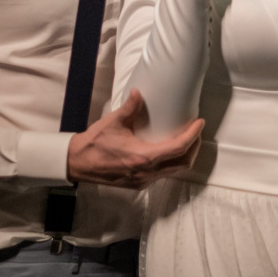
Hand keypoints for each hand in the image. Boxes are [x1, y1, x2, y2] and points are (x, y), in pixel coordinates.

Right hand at [67, 89, 203, 188]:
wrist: (78, 164)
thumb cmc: (94, 143)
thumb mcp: (113, 122)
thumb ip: (130, 107)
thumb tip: (139, 92)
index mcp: (142, 158)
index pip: (178, 148)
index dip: (193, 135)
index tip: (199, 123)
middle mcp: (146, 173)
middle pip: (183, 163)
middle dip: (194, 147)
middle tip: (196, 131)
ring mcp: (143, 181)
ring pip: (175, 172)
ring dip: (185, 156)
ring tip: (187, 139)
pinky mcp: (139, 184)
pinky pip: (164, 175)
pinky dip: (172, 163)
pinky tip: (169, 151)